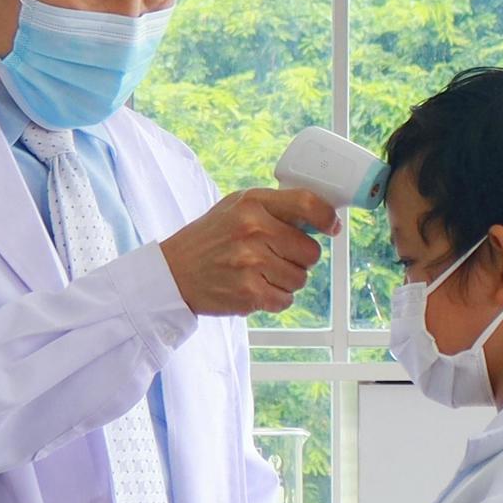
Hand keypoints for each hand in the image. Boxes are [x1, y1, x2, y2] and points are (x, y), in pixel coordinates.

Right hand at [159, 188, 340, 315]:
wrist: (172, 273)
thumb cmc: (209, 240)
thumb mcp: (236, 208)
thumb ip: (274, 208)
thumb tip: (320, 217)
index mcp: (252, 203)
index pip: (307, 203)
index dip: (326, 217)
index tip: (330, 227)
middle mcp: (253, 229)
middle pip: (310, 251)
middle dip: (299, 258)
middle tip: (274, 257)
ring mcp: (251, 262)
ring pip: (300, 278)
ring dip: (286, 280)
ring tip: (258, 273)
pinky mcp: (249, 292)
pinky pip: (285, 299)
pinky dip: (274, 298)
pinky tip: (254, 288)